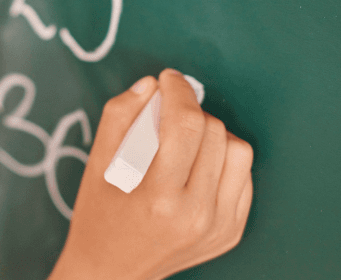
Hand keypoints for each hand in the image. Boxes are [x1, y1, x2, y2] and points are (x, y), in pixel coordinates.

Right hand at [49, 69, 253, 279]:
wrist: (112, 271)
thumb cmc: (99, 214)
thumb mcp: (96, 163)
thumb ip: (120, 116)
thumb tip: (152, 85)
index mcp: (159, 197)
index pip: (185, 124)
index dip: (178, 91)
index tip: (168, 80)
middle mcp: (196, 214)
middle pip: (213, 131)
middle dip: (190, 112)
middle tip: (168, 116)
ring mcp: (220, 227)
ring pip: (239, 150)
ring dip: (213, 134)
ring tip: (186, 142)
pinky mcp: (232, 231)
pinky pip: (244, 176)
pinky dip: (223, 160)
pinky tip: (197, 167)